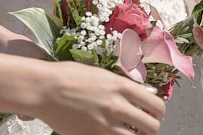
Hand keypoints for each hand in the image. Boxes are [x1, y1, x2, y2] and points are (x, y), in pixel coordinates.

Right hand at [38, 61, 164, 134]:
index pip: (156, 105)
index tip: (154, 114)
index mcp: (121, 87)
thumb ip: (128, 85)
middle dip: (152, 128)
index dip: (159, 112)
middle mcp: (116, 106)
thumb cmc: (70, 77)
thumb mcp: (103, 74)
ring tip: (131, 133)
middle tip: (146, 127)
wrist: (44, 89)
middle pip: (151, 126)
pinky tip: (114, 134)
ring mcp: (104, 125)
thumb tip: (149, 93)